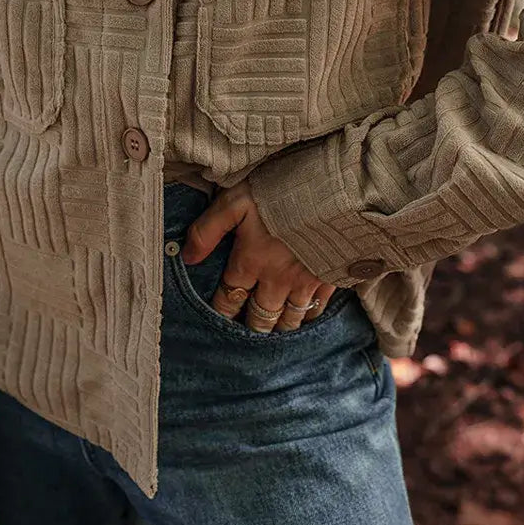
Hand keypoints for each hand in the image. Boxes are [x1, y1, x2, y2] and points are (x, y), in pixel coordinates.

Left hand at [180, 179, 334, 332]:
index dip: (221, 312)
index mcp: (250, 262)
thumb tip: (186, 257)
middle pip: (259, 317)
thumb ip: (207, 230)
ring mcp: (305, 282)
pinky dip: (308, 317)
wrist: (337, 192)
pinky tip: (304, 316)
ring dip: (278, 327)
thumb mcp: (236, 201)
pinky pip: (316, 310)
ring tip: (272, 332)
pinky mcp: (330, 279)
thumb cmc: (283, 191)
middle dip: (250, 327)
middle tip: (244, 333)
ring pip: (288, 319)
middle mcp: (276, 280)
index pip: (229, 298)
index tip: (216, 321)